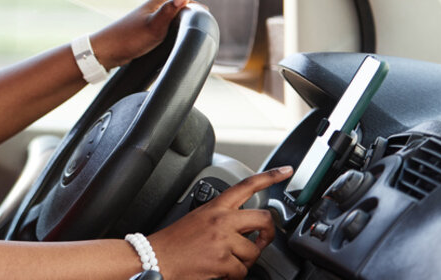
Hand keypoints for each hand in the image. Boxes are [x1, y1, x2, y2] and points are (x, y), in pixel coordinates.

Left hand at [89, 0, 190, 68]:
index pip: (192, 5)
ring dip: (182, 33)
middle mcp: (160, 4)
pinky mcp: (151, 28)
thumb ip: (170, 11)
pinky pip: (170, 32)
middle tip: (190, 42)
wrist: (107, 51)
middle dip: (190, 26)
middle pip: (186, 15)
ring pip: (178, 24)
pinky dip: (173, 38)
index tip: (200, 32)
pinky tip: (173, 47)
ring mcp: (155, 16)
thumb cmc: (129, 39)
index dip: (198, 18)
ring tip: (181, 45)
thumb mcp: (154, 26)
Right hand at [148, 166, 292, 279]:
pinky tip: (221, 272)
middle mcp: (221, 220)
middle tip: (263, 240)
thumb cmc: (173, 242)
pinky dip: (233, 276)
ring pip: (254, 252)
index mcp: (215, 207)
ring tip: (228, 263)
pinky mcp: (222, 260)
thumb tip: (245, 230)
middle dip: (269, 233)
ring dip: (244, 262)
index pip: (247, 185)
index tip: (286, 171)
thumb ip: (222, 219)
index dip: (270, 176)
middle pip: (263, 219)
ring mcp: (223, 240)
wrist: (154, 258)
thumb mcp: (197, 219)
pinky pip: (242, 271)